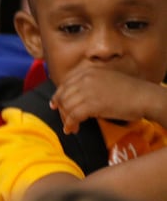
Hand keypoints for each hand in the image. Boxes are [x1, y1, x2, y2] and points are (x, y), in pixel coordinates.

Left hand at [50, 68, 166, 133]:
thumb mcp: (106, 80)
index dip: (58, 95)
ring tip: (70, 127)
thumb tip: (74, 98)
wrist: (145, 97)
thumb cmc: (130, 91)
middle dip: (61, 110)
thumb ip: (89, 84)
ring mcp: (87, 90)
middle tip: (65, 120)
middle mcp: (85, 78)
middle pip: (63, 95)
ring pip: (66, 106)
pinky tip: (73, 129)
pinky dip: (71, 124)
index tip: (55, 104)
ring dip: (66, 119)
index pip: (65, 83)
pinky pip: (73, 115)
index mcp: (88, 71)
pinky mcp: (92, 104)